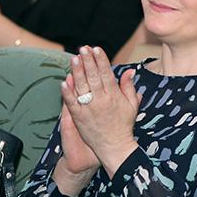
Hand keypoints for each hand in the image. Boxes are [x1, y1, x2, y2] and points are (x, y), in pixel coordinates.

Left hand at [60, 46, 140, 177]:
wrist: (114, 147)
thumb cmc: (124, 126)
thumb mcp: (132, 105)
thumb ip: (129, 87)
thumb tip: (129, 71)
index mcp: (114, 96)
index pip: (106, 73)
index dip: (101, 60)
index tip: (96, 49)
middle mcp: (101, 100)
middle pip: (93, 77)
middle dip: (88, 61)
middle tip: (83, 48)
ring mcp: (89, 109)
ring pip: (82, 87)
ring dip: (77, 72)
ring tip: (74, 59)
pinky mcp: (80, 118)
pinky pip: (72, 103)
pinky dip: (67, 92)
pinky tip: (64, 81)